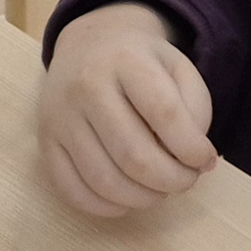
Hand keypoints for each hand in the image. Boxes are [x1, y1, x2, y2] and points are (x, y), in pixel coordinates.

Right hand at [38, 2, 216, 216]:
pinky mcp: (45, 141)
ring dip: (143, 198)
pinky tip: (127, 199)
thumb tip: (197, 161)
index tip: (205, 160)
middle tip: (185, 180)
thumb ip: (197, 108)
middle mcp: (86, 86)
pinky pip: (71, 190)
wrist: (87, 44)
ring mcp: (60, 116)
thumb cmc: (141, 63)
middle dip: (171, 180)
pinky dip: (105, 206)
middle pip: (134, 155)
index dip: (192, 148)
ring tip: (160, 190)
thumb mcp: (179, 67)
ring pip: (103, 179)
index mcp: (126, 60)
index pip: (165, 114)